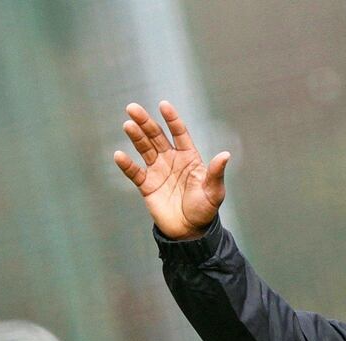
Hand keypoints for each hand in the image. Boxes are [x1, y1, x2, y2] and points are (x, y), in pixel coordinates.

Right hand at [114, 101, 229, 239]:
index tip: (163, 105)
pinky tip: (120, 156)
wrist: (190, 230)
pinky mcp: (147, 185)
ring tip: (128, 124)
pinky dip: (127, 164)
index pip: (179, 133)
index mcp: (189, 157)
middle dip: (146, 122)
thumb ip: (216, 173)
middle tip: (132, 108)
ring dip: (136, 137)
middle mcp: (172, 160)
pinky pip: (134, 172)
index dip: (172, 119)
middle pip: (157, 136)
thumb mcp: (214, 191)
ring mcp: (158, 171)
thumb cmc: (205, 209)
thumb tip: (226, 154)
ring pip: (144, 149)